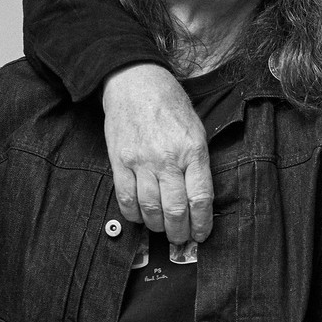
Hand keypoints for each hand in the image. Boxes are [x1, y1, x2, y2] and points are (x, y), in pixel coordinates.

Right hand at [101, 63, 213, 242]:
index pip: (200, 198)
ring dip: (157, 227)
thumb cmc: (170, 104)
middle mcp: (167, 158)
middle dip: (180, 232)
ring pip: (150, 209)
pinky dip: (134, 214)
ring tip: (162, 229)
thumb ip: (198, 163)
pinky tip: (141, 217)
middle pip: (175, 210)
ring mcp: (141, 161)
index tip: (202, 234)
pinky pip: (125, 198)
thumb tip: (199, 198)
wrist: (136, 82)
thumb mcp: (196, 129)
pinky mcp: (119, 161)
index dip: (202, 223)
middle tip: (181, 238)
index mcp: (193, 150)